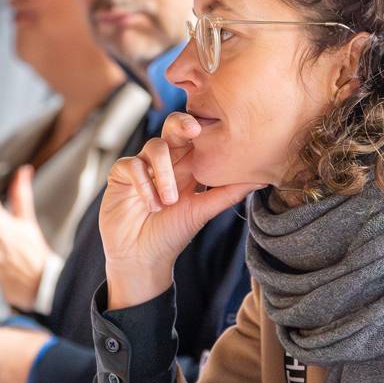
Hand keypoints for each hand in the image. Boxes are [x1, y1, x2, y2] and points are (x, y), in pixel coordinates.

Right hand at [100, 112, 258, 308]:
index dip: (205, 126)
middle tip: (195, 129)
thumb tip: (263, 178)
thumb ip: (228, 192)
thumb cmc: (171, 235)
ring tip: (169, 202)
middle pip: (173, 126)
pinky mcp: (121, 175)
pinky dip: (144, 184)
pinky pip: (132, 165)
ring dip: (165, 173)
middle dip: (183, 123)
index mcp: (187, 166)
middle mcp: (166, 161)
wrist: (142, 259)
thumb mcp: (203, 211)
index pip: (197, 136)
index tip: (219, 127)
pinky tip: (152, 205)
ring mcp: (143, 166)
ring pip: (154, 146)